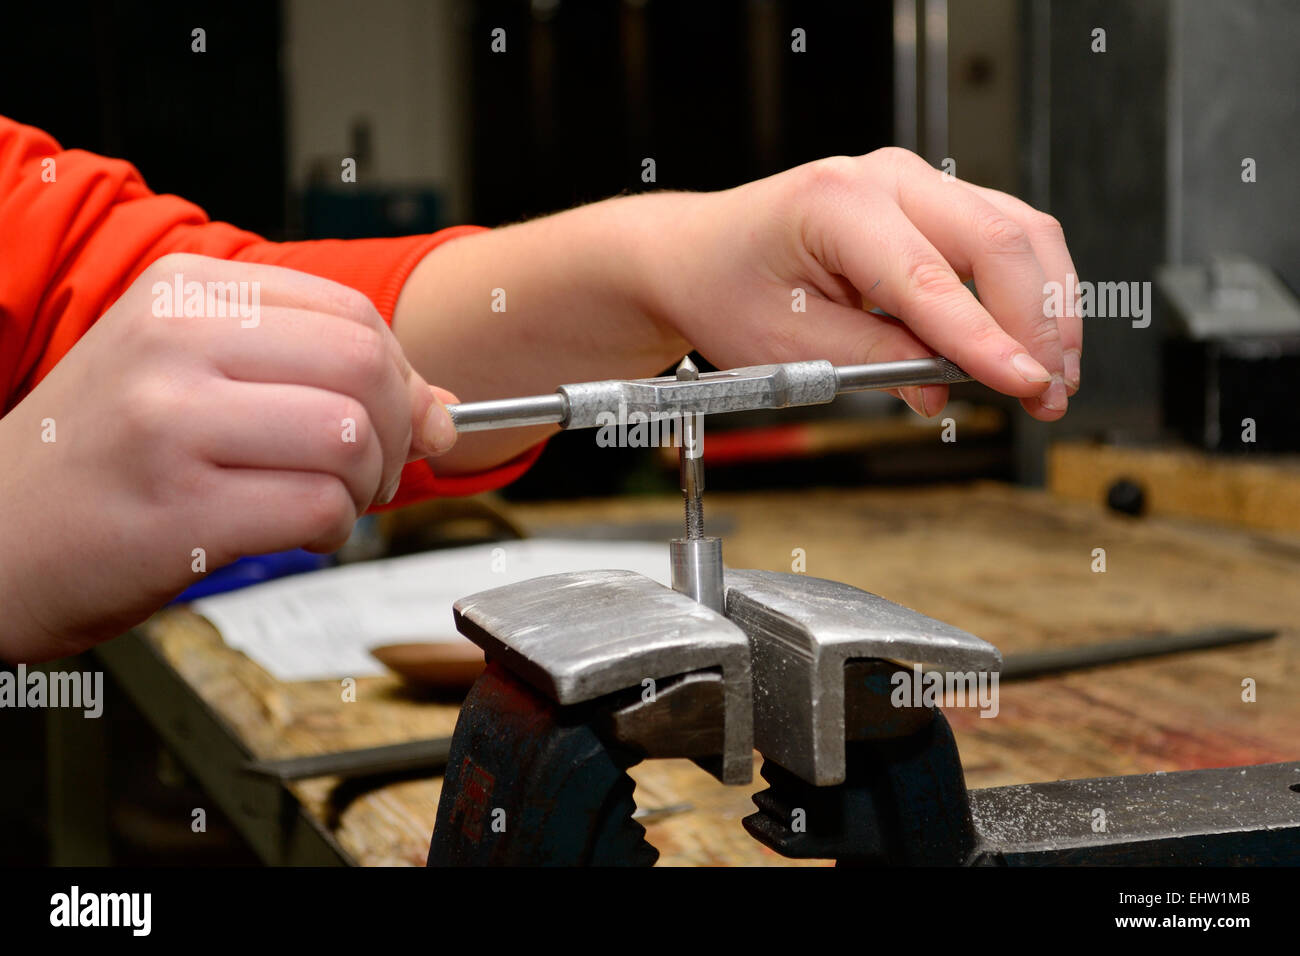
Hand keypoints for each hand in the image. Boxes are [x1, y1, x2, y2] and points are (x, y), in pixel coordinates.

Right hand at [0, 253, 456, 660]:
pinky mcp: (178, 511)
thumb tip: (441, 409)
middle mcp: (174, 343)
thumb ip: (318, 376)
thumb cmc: (102, 458)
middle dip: (396, 432)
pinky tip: (296, 532)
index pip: (353, 313)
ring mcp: (170, 424)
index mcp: (184, 291)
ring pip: (350, 438)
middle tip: (373, 469)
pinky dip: (333, 530)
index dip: (400, 376)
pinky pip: (319, 508)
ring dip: (365, 486)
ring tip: (329, 501)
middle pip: (364, 367)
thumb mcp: (193, 377)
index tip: (397, 418)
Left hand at [641, 148, 1079, 419]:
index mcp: (836, 204)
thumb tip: (945, 387)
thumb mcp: (786, 346)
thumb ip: (874, 363)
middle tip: (1046, 396)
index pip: (930, 279)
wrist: (701, 256)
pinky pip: (1005, 237)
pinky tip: (1031, 343)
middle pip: (998, 242)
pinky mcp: (932, 204)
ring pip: (1019, 233)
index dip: (987, 340)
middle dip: (1035, 327)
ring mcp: (915, 183)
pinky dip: (1030, 291)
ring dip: (1047, 309)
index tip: (1026, 386)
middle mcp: (884, 178)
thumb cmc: (727, 289)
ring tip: (1050, 378)